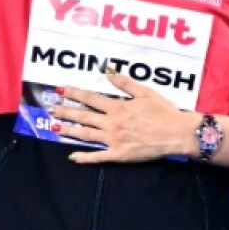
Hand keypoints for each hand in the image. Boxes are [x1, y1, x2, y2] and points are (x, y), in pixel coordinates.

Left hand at [49, 71, 195, 163]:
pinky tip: (72, 157)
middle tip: (50, 109)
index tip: (59, 90)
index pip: (90, 98)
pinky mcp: (119, 155)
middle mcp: (112, 123)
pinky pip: (98, 157)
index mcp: (118, 107)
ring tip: (54, 128)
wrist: (178, 134)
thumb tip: (109, 72)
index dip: (74, 93)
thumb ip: (125, 83)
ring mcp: (114, 140)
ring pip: (86, 135)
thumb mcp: (146, 92)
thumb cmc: (164, 112)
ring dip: (69, 131)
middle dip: (65, 112)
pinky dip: (84, 157)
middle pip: (83, 116)